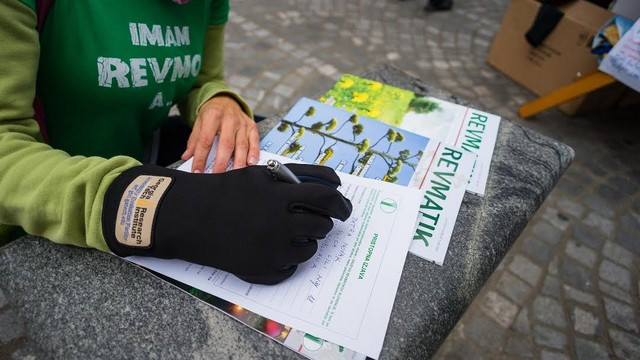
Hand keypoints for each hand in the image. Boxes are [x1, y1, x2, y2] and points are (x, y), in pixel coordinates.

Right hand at [102, 164, 352, 284]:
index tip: (345, 208)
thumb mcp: (262, 175)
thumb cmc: (227, 191)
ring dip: (307, 240)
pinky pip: (291, 268)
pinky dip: (288, 258)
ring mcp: (269, 251)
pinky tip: (272, 247)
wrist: (189, 217)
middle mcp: (277, 225)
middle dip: (322, 221)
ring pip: (310, 249)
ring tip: (288, 231)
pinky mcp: (260, 272)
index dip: (341, 204)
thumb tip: (335, 184)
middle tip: (313, 219)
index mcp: (279, 197)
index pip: (327, 199)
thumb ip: (299, 176)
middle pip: (322, 226)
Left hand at [181, 95, 259, 173]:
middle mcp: (229, 119)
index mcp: (213, 116)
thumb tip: (187, 157)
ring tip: (235, 174)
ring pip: (241, 145)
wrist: (226, 100)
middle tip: (217, 176)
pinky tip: (250, 163)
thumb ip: (194, 140)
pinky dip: (253, 153)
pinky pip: (254, 141)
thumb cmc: (212, 113)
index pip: (205, 141)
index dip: (200, 158)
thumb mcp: (199, 122)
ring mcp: (242, 123)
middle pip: (226, 144)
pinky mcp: (252, 127)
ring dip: (238, 162)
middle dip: (221, 163)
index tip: (197, 171)